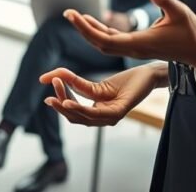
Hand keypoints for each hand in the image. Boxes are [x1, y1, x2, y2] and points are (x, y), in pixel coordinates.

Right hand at [39, 65, 161, 126]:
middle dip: (59, 105)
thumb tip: (53, 76)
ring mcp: (111, 118)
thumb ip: (76, 83)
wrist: (148, 76)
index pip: (73, 112)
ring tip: (54, 95)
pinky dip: (79, 109)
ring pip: (82, 117)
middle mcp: (103, 119)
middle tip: (49, 90)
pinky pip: (95, 114)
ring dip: (66, 106)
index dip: (58, 101)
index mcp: (97, 114)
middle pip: (75, 117)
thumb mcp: (96, 83)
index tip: (47, 85)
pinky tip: (67, 102)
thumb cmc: (126, 81)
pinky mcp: (119, 112)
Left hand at [64, 0, 195, 66]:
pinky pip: (113, 41)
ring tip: (74, 16)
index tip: (73, 15)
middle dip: (82, 29)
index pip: (105, 39)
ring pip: (105, 43)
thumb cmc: (191, 31)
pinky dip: (100, 32)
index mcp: (139, 43)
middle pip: (100, 43)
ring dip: (89, 31)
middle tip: (67, 13)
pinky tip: (92, 21)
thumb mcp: (179, 11)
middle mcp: (133, 49)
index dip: (86, 28)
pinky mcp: (137, 46)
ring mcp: (134, 49)